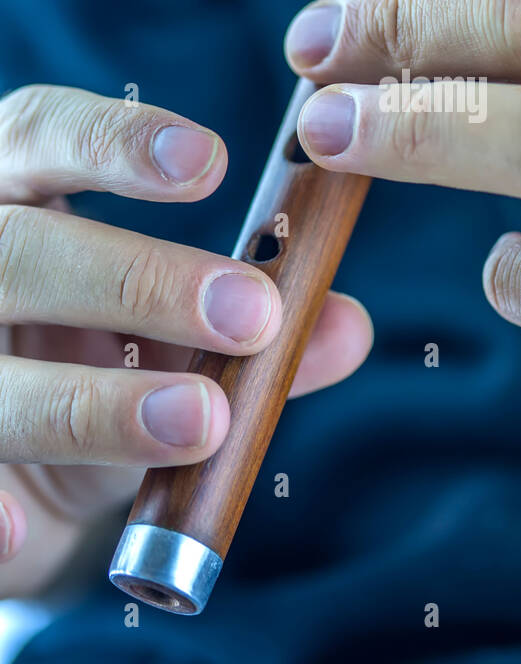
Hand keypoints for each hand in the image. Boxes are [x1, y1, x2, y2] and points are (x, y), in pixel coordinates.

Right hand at [0, 85, 371, 592]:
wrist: (22, 478)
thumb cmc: (100, 360)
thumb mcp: (176, 335)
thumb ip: (255, 323)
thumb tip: (345, 326)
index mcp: (13, 192)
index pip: (43, 133)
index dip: (116, 143)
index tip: (213, 164)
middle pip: (20, 250)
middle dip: (137, 279)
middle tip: (253, 315)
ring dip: (93, 404)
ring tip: (201, 422)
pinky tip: (20, 530)